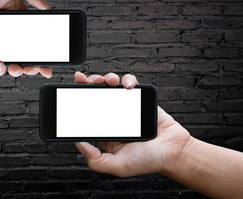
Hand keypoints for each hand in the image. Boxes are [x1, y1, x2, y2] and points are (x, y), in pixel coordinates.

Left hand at [0, 0, 51, 77]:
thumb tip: (48, 7)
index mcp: (22, 20)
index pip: (40, 37)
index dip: (47, 51)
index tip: (52, 59)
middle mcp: (13, 33)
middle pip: (30, 55)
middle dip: (37, 66)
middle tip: (38, 69)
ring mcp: (1, 43)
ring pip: (15, 63)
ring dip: (20, 70)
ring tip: (17, 68)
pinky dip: (0, 68)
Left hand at [74, 72, 191, 176]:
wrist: (175, 151)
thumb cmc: (147, 161)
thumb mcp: (116, 165)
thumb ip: (95, 158)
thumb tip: (77, 142)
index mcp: (104, 131)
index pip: (86, 112)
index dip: (77, 100)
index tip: (70, 91)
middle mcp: (112, 117)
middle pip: (95, 94)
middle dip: (87, 84)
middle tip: (85, 81)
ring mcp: (125, 106)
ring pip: (110, 86)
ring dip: (106, 78)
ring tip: (108, 81)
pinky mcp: (139, 98)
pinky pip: (130, 83)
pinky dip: (127, 80)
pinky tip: (127, 85)